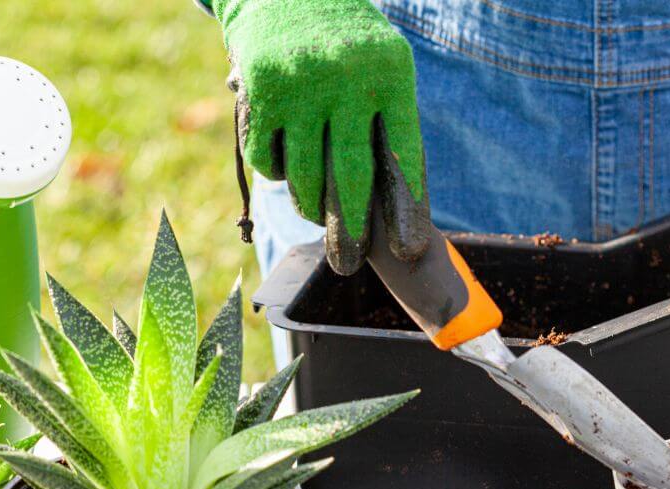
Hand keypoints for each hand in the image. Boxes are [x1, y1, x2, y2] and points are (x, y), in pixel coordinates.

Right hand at [212, 0, 430, 273]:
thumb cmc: (348, 43)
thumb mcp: (385, 64)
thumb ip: (391, 124)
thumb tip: (398, 208)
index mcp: (391, 74)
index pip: (402, 155)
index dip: (406, 208)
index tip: (409, 250)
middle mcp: (347, 79)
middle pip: (350, 177)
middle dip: (350, 230)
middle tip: (349, 265)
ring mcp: (301, 85)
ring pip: (303, 177)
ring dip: (308, 207)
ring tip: (314, 215)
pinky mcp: (261, 91)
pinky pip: (267, 160)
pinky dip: (276, 174)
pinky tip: (286, 166)